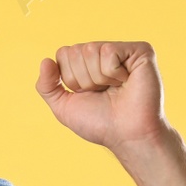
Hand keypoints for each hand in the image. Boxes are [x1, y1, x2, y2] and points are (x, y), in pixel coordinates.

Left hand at [34, 41, 172, 154]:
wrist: (126, 135)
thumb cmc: (99, 123)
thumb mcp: (63, 106)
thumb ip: (47, 86)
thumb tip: (45, 60)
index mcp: (88, 63)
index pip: (63, 53)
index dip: (70, 78)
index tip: (87, 93)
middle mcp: (104, 52)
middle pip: (75, 50)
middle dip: (82, 79)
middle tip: (103, 92)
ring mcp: (123, 50)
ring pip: (90, 50)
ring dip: (97, 78)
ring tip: (115, 88)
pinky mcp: (141, 50)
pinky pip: (108, 51)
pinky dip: (112, 73)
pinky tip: (126, 82)